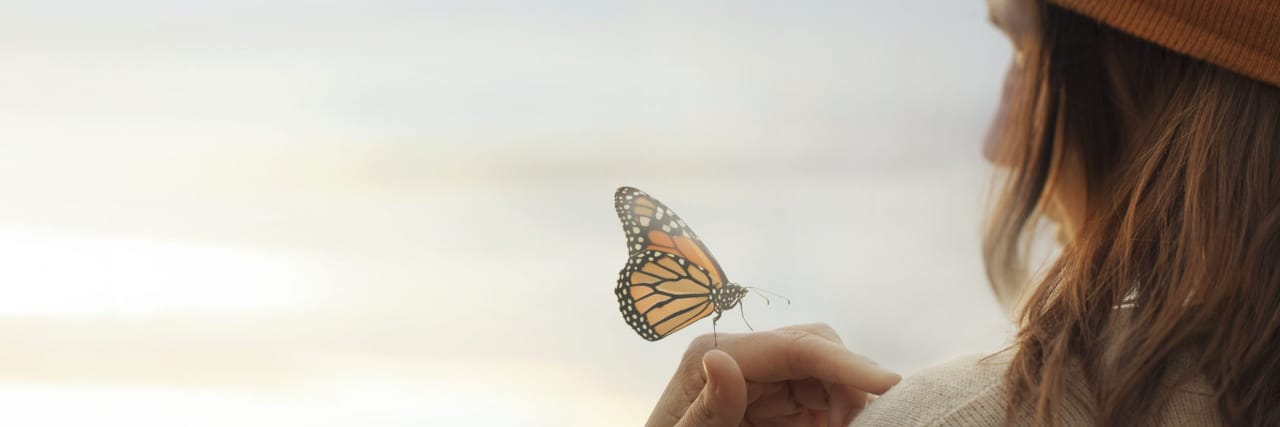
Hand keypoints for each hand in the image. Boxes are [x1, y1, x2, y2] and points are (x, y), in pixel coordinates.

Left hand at [645, 323, 899, 426]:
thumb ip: (708, 407)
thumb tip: (718, 357)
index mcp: (717, 354)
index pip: (795, 346)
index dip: (846, 363)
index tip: (889, 384)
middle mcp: (743, 355)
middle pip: (818, 348)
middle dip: (850, 381)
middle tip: (865, 424)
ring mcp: (762, 376)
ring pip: (826, 372)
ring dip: (848, 400)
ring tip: (853, 426)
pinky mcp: (775, 400)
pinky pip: (820, 397)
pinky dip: (838, 412)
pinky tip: (843, 425)